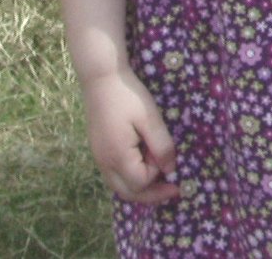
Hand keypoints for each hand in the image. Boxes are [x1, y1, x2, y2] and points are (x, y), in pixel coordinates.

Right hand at [82, 67, 179, 206]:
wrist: (101, 78)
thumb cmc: (128, 95)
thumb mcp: (150, 118)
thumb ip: (161, 146)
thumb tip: (170, 170)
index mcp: (117, 157)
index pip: (141, 183)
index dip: (157, 173)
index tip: (164, 153)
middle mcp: (105, 163)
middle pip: (128, 193)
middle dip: (151, 194)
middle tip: (173, 188)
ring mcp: (99, 158)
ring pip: (119, 187)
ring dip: (140, 187)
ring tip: (159, 178)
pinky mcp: (98, 150)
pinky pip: (114, 175)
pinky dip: (130, 178)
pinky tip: (142, 164)